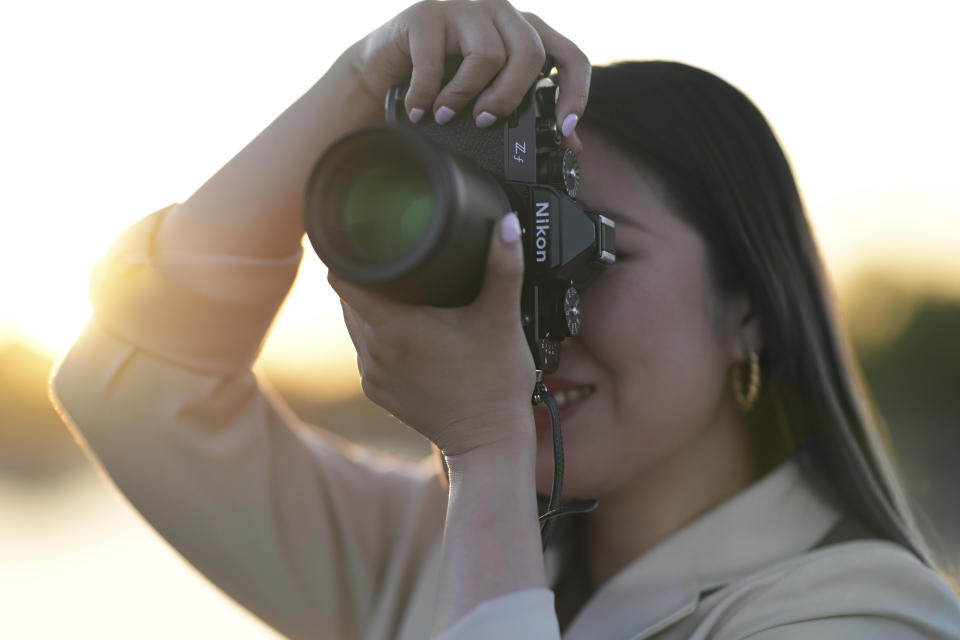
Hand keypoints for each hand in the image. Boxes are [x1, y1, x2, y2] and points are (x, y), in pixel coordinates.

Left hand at [329, 215, 535, 456]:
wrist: (488, 443)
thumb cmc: (495, 383)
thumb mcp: (502, 320)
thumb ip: (504, 268)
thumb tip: (508, 224)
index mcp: (393, 327)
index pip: (342, 277)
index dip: (348, 252)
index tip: (365, 237)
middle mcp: (372, 350)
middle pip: (348, 297)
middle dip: (367, 277)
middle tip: (396, 260)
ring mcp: (371, 374)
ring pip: (355, 323)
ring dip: (372, 306)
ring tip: (403, 291)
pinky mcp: (377, 392)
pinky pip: (367, 351)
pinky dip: (381, 336)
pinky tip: (410, 331)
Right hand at [347, 0, 589, 148]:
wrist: (382, 68)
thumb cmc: (441, 83)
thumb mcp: (488, 98)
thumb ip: (527, 114)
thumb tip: (570, 144)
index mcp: (524, 32)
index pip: (569, 55)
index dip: (575, 93)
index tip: (563, 129)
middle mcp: (500, 13)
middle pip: (530, 53)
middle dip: (509, 98)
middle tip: (486, 121)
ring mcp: (464, 8)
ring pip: (487, 54)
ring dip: (464, 97)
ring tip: (446, 116)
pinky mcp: (426, 14)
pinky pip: (435, 61)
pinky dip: (427, 95)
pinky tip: (420, 111)